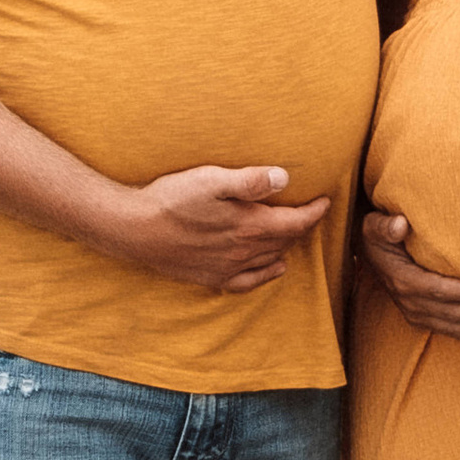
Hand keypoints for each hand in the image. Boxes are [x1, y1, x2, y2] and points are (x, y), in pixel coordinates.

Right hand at [121, 165, 331, 292]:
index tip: (325, 200)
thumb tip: (284, 178)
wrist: (133, 230)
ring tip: (294, 231)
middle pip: (285, 240)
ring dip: (287, 245)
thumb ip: (250, 181)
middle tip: (311, 210)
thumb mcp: (210, 180)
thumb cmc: (170, 199)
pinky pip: (250, 281)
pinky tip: (274, 267)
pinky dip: (267, 274)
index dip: (314, 212)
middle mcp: (244, 251)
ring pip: (271, 258)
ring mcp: (228, 267)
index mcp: (249, 226)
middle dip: (303, 226)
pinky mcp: (211, 277)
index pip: (295, 222)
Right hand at [358, 209, 459, 343]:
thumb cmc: (378, 233)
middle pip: (447, 312)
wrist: (367, 250)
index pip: (435, 288)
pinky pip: (446, 329)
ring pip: (449, 325)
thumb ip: (386, 226)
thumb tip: (399, 224)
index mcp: (400, 279)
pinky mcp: (419, 317)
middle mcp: (407, 301)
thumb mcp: (375, 225)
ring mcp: (412, 312)